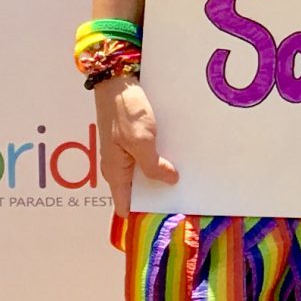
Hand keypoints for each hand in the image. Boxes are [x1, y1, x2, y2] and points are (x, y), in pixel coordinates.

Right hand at [94, 75, 177, 217]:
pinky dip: (159, 159)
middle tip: (183, 198)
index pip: (125, 205)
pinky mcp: (131, 140)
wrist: (118, 81)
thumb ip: (153, 165)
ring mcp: (124, 153)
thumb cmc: (125, 111)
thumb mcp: (141, 141)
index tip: (164, 218)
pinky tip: (177, 157)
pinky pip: (146, 157)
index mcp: (115, 172)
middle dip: (157, 194)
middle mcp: (117, 166)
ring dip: (160, 174)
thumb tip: (170, 181)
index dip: (142, 213)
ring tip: (185, 178)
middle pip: (137, 190)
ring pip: (143, 173)